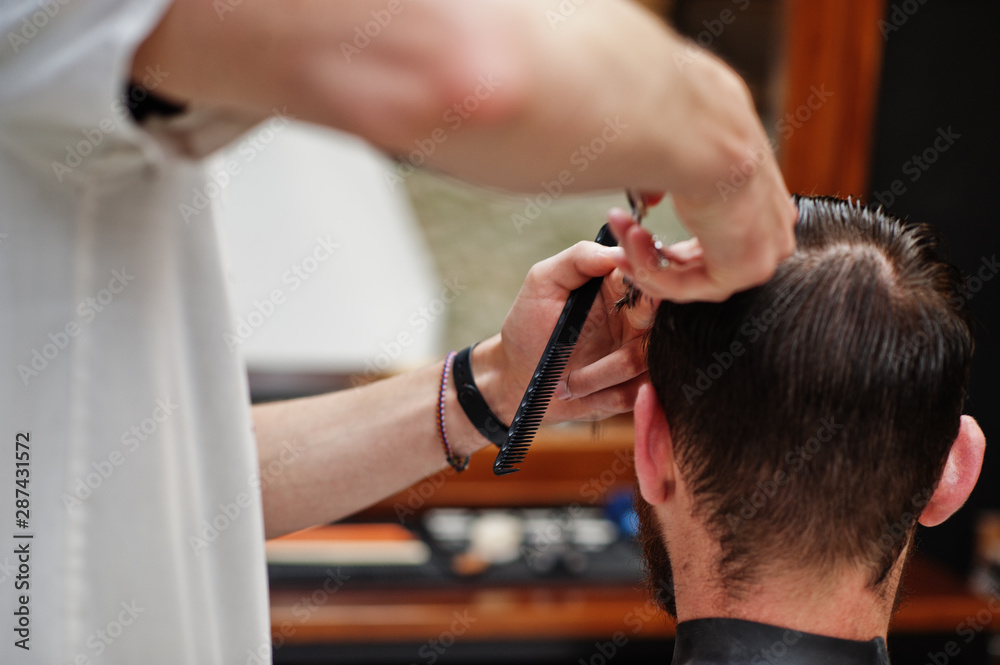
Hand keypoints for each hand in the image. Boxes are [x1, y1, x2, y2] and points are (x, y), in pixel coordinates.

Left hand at [473, 240, 654, 425]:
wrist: (518, 377)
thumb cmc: (528, 324)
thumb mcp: (543, 281)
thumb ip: (579, 258)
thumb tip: (618, 251)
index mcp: (623, 287)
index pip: (653, 279)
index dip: (647, 287)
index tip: (620, 301)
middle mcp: (640, 319)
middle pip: (663, 324)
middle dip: (629, 343)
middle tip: (589, 353)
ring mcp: (641, 354)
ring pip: (643, 363)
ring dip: (599, 376)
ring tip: (566, 379)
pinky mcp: (638, 388)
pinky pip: (637, 395)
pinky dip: (602, 396)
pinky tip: (575, 394)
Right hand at [608, 141, 797, 304]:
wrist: (708, 136)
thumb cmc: (701, 130)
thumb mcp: (687, 159)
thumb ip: (673, 184)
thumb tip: (651, 199)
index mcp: (767, 202)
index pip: (717, 240)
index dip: (671, 244)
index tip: (636, 232)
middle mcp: (772, 230)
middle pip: (702, 264)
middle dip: (652, 254)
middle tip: (621, 240)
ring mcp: (762, 253)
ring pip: (690, 278)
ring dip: (643, 256)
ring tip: (620, 227)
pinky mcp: (741, 271)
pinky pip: (686, 287)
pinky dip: (650, 267)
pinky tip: (630, 237)